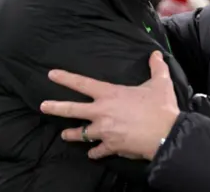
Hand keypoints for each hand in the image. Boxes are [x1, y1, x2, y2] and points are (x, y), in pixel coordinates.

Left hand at [40, 52, 179, 160]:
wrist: (166, 134)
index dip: (66, 78)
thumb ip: (156, 67)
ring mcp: (104, 131)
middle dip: (55, 107)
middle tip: (43, 106)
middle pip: (72, 109)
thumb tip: (156, 54)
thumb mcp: (160, 83)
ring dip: (72, 135)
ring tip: (64, 135)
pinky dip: (94, 153)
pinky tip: (92, 154)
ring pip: (81, 134)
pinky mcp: (111, 146)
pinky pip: (97, 151)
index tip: (52, 74)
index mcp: (110, 94)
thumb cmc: (161, 107)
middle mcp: (102, 112)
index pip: (83, 83)